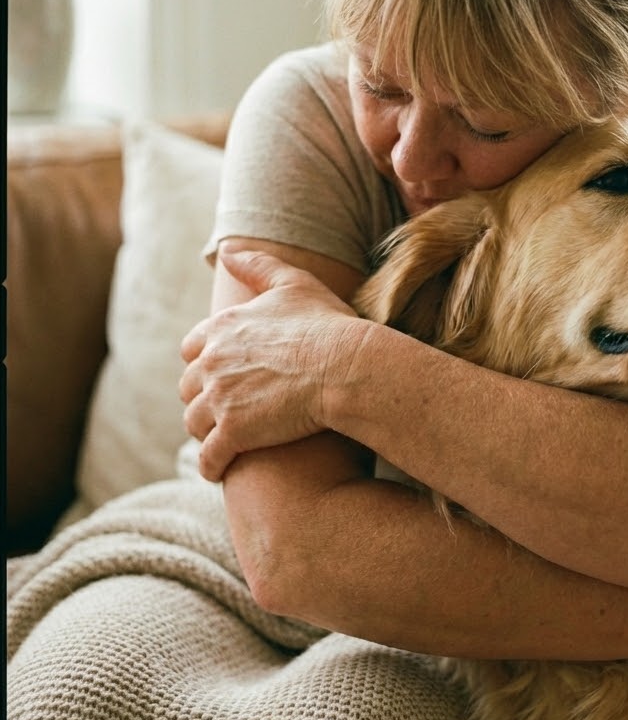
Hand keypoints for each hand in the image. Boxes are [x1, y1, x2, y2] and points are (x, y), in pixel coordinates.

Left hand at [179, 248, 360, 480]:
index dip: (205, 363)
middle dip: (202, 399)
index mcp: (222, 328)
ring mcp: (220, 399)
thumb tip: (226, 249)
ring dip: (205, 432)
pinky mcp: (233, 433)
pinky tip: (220, 470)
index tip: (220, 373)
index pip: (193, 349)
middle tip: (223, 410)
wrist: (346, 367)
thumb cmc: (329, 324)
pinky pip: (209, 458)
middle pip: (189, 388)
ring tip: (223, 441)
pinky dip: (211, 465)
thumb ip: (259, 265)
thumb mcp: (295, 283)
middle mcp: (212, 363)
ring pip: (195, 423)